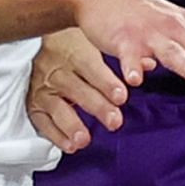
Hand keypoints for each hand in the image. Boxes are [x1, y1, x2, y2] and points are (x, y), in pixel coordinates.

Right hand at [27, 27, 126, 153]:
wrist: (35, 39)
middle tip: (115, 122)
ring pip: (57, 107)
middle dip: (96, 107)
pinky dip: (54, 135)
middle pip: (77, 90)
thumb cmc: (72, 42)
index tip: (122, 96)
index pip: (91, 68)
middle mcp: (57, 71)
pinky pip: (42, 121)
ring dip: (71, 124)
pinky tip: (70, 146)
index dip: (106, 83)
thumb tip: (150, 64)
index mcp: (75, 53)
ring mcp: (44, 88)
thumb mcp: (94, 42)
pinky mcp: (34, 104)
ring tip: (84, 140)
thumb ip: (121, 57)